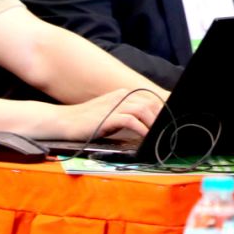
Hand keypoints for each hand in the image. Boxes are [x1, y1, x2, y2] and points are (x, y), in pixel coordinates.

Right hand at [37, 88, 161, 141]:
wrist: (63, 122)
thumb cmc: (88, 122)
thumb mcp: (112, 114)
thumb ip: (129, 115)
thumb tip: (150, 125)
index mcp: (123, 94)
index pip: (151, 99)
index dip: (162, 111)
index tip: (169, 124)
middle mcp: (121, 96)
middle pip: (151, 103)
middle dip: (161, 118)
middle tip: (167, 132)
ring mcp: (114, 105)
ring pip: (144, 110)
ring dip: (154, 124)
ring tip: (158, 136)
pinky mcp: (108, 117)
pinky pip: (132, 121)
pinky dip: (142, 130)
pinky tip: (145, 138)